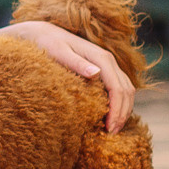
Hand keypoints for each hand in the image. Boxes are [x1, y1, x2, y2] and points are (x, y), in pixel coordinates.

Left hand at [0, 20, 135, 133]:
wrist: (42, 34)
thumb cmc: (47, 44)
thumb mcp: (58, 53)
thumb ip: (77, 63)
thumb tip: (96, 73)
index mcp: (101, 58)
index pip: (118, 88)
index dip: (117, 111)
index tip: (109, 130)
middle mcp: (108, 60)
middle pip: (126, 91)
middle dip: (122, 114)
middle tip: (111, 134)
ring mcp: (107, 64)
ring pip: (126, 90)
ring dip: (123, 110)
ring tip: (110, 129)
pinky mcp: (103, 69)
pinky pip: (118, 88)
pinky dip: (118, 103)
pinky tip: (107, 116)